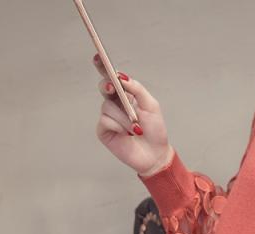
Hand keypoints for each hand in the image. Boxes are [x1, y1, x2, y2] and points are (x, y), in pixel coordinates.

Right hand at [92, 54, 173, 175]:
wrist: (155, 154)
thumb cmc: (155, 131)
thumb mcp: (151, 106)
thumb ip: (137, 89)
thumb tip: (122, 77)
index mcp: (126, 96)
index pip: (112, 79)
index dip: (103, 67)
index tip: (98, 57)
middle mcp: (115, 105)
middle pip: (104, 88)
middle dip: (108, 86)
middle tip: (112, 87)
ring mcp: (109, 118)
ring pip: (107, 106)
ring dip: (123, 117)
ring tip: (136, 128)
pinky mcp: (104, 131)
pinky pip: (105, 121)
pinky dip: (118, 126)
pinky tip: (126, 134)